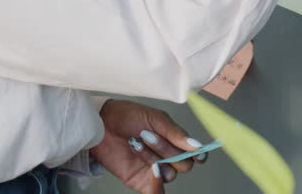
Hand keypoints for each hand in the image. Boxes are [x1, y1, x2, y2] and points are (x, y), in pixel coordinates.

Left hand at [91, 99, 206, 192]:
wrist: (102, 122)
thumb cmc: (128, 116)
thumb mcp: (155, 118)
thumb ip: (176, 133)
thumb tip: (196, 145)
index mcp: (175, 140)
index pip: (195, 153)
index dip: (199, 154)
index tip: (198, 153)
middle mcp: (167, 156)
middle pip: (184, 165)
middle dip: (167, 150)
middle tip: (148, 136)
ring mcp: (155, 170)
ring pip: (169, 174)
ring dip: (153, 158)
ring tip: (136, 143)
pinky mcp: (141, 181)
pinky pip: (156, 192)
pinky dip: (157, 185)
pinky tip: (153, 169)